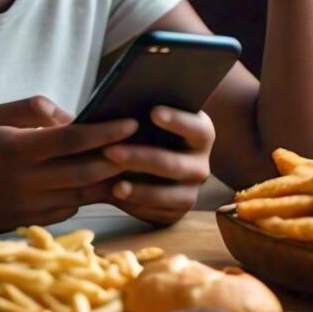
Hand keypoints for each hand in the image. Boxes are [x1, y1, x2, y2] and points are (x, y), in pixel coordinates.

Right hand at [0, 95, 138, 232]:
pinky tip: (107, 182)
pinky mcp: (34, 223)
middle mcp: (27, 182)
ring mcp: (31, 207)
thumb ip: (31, 109)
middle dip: (120, 158)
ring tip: (137, 165)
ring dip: (113, 181)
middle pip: (86, 172)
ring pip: (84, 194)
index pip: (71, 140)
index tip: (131, 122)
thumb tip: (69, 114)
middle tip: (146, 144)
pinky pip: (72, 208)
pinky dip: (89, 195)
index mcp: (17, 150)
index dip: (104, 132)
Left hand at [100, 106, 214, 226]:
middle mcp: (200, 164)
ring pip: (172, 195)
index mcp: (201, 134)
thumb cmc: (144, 132)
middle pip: (174, 164)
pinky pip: (161, 213)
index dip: (178, 121)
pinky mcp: (178, 210)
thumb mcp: (146, 119)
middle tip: (111, 151)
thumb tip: (120, 98)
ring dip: (142, 191)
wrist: (144, 163)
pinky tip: (118, 199)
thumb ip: (141, 112)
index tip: (153, 112)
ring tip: (115, 187)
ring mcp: (191, 190)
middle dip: (141, 159)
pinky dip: (139, 207)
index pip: (197, 128)